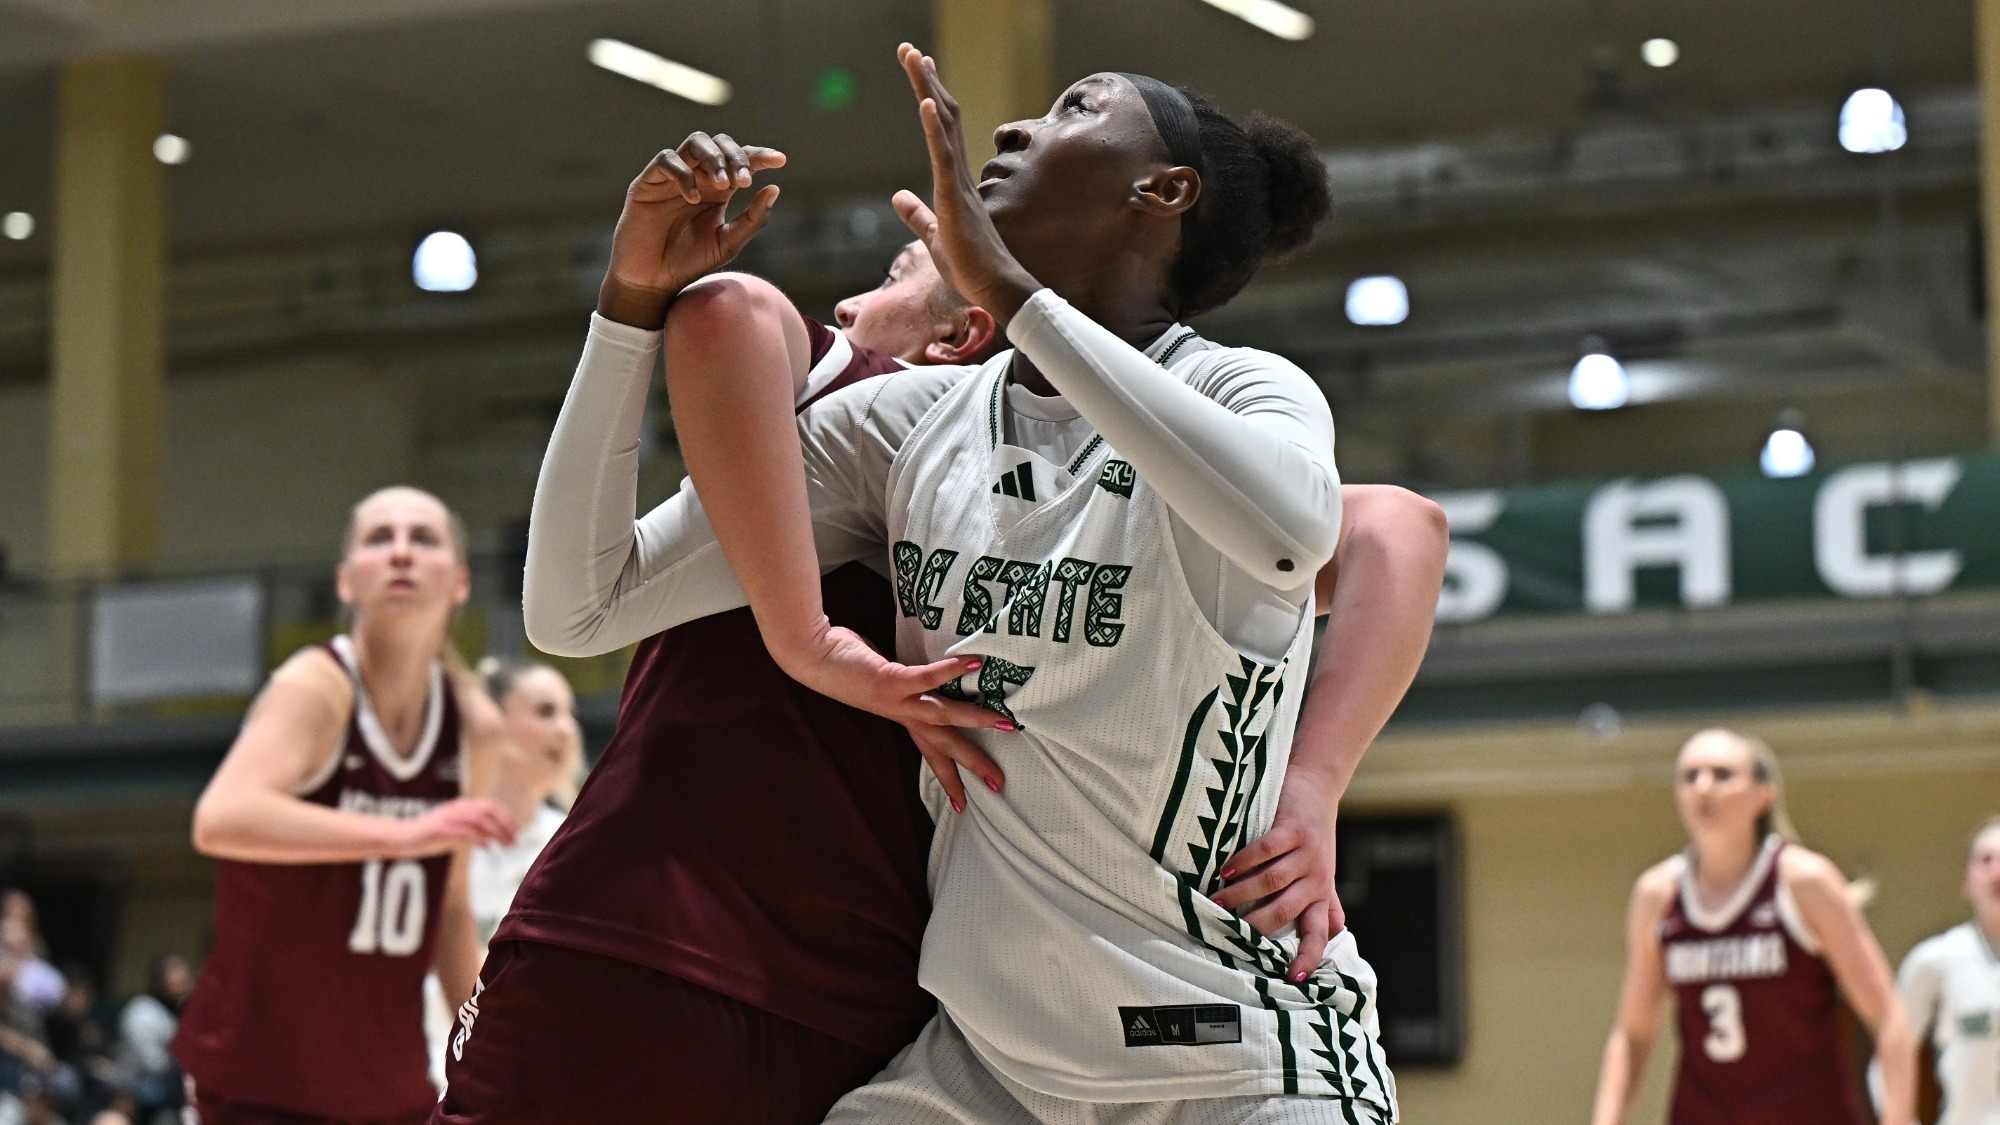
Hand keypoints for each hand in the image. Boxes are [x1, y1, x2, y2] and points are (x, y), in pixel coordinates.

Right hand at [395, 797, 518, 856]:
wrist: (402, 836)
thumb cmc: (429, 835)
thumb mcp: (455, 831)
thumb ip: (473, 831)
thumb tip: (493, 837)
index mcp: (462, 806)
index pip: (491, 805)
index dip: (507, 817)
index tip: (517, 830)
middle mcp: (457, 808)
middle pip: (489, 809)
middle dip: (506, 823)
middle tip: (515, 839)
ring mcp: (449, 816)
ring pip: (480, 819)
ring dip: (496, 832)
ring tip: (505, 845)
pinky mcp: (440, 828)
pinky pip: (464, 831)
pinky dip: (478, 838)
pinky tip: (486, 847)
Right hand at [598, 132, 786, 328]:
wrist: (653, 281)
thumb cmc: (690, 263)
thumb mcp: (728, 244)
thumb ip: (752, 220)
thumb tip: (774, 189)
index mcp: (719, 189)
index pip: (741, 160)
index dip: (759, 155)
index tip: (780, 161)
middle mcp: (698, 176)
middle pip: (720, 144)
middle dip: (736, 157)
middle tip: (744, 181)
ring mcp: (673, 176)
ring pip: (695, 143)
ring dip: (714, 159)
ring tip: (723, 185)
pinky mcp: (648, 182)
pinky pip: (667, 160)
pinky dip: (684, 174)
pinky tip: (693, 198)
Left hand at [778, 620, 1009, 810]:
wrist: (811, 655)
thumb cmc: (844, 661)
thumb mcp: (881, 678)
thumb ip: (903, 681)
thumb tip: (923, 674)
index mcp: (901, 717)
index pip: (930, 753)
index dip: (949, 778)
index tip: (964, 805)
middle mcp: (901, 715)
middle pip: (943, 746)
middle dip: (972, 765)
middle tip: (998, 784)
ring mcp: (896, 700)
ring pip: (942, 717)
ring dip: (975, 721)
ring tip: (1006, 724)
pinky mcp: (891, 679)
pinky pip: (926, 677)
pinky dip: (951, 670)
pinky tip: (975, 662)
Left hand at [890, 43, 1037, 324]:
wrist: (993, 287)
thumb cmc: (969, 266)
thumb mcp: (933, 236)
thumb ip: (916, 214)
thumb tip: (898, 196)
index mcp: (953, 180)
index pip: (941, 129)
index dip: (929, 97)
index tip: (919, 69)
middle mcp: (959, 173)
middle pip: (943, 116)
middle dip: (925, 82)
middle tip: (910, 51)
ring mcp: (958, 182)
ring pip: (943, 126)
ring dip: (927, 90)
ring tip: (914, 59)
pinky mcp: (955, 198)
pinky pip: (943, 156)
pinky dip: (933, 127)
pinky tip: (924, 102)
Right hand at [1210, 770, 1344, 982]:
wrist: (1318, 788)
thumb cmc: (1315, 837)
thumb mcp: (1323, 874)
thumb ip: (1326, 904)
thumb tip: (1335, 934)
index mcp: (1321, 894)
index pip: (1319, 932)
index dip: (1308, 956)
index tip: (1293, 979)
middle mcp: (1317, 878)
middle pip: (1286, 911)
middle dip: (1256, 926)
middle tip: (1227, 935)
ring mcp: (1307, 853)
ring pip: (1272, 882)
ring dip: (1242, 895)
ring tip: (1216, 902)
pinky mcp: (1294, 829)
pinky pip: (1267, 849)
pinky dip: (1245, 861)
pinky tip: (1226, 870)